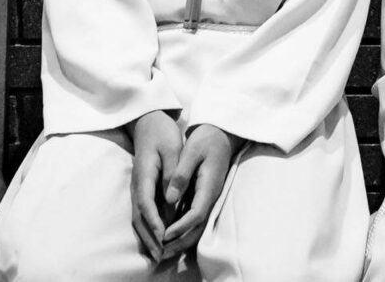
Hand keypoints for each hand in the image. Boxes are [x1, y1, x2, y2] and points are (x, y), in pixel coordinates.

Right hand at [129, 111, 182, 260]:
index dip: (153, 221)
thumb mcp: (172, 147)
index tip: (162, 236)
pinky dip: (147, 228)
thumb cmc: (162, 132)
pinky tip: (156, 238)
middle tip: (160, 255)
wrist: (147, 121)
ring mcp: (138, 186)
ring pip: (138, 216)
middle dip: (149, 237)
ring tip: (158, 254)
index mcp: (145, 174)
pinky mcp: (142, 188)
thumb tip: (172, 198)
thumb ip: (173, 172)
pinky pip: (142, 212)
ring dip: (147, 236)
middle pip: (139, 215)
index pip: (146, 202)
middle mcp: (138, 183)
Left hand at [159, 124, 234, 259]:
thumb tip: (169, 198)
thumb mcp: (192, 150)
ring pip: (198, 226)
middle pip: (198, 227)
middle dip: (181, 241)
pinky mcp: (205, 196)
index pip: (196, 214)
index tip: (164, 235)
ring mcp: (209, 197)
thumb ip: (181, 174)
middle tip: (161, 251)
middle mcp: (211, 195)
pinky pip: (196, 219)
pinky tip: (171, 235)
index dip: (180, 226)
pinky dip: (185, 230)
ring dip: (182, 240)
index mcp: (208, 185)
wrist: (222, 134)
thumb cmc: (207, 139)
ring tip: (164, 249)